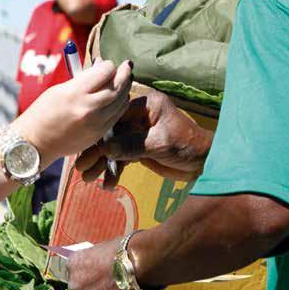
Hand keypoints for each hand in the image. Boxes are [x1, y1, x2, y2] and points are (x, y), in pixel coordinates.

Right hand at [14, 59, 132, 162]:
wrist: (35, 143)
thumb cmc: (42, 113)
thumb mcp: (59, 90)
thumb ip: (82, 79)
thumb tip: (101, 67)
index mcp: (75, 93)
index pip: (104, 71)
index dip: (108, 65)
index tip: (106, 63)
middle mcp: (88, 108)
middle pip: (117, 86)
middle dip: (124, 73)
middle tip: (126, 67)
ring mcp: (95, 123)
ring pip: (121, 101)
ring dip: (124, 88)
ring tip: (123, 81)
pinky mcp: (98, 134)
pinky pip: (117, 115)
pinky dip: (121, 104)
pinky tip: (119, 98)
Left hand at [67, 238, 152, 289]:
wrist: (140, 264)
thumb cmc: (124, 251)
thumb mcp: (102, 249)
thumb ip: (95, 262)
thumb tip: (100, 266)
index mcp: (73, 265)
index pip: (76, 273)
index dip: (90, 275)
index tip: (100, 276)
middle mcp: (75, 286)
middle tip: (111, 288)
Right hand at [75, 88, 212, 182]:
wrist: (206, 163)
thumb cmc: (187, 145)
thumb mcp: (159, 144)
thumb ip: (132, 145)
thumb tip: (106, 149)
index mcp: (145, 105)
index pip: (114, 115)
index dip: (98, 132)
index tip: (85, 147)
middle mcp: (139, 116)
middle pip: (110, 133)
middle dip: (96, 151)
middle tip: (81, 167)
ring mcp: (138, 133)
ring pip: (113, 147)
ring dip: (102, 163)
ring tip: (89, 179)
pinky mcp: (139, 148)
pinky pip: (122, 158)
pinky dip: (115, 170)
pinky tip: (108, 184)